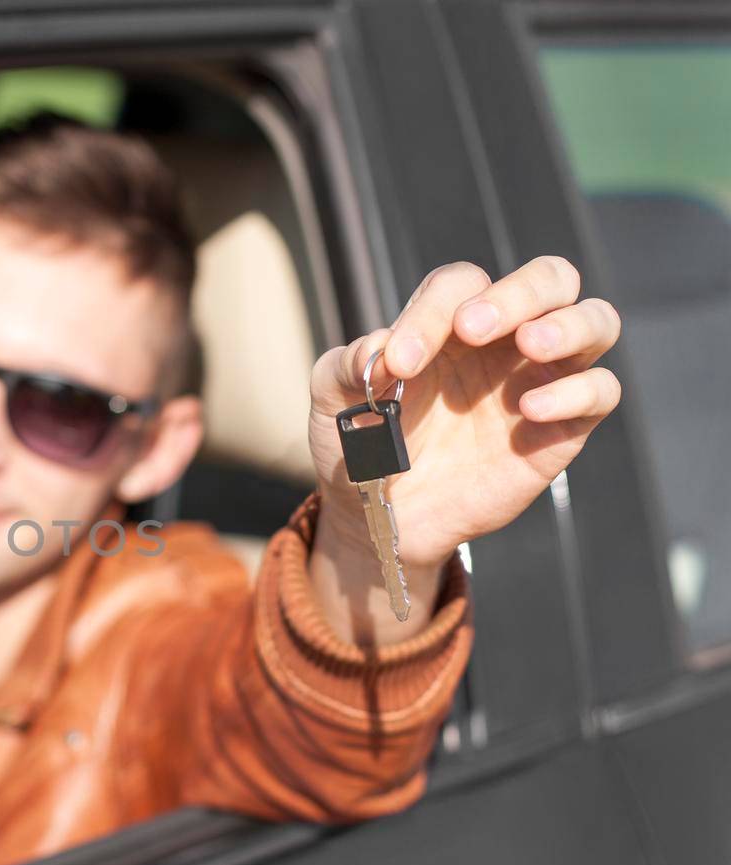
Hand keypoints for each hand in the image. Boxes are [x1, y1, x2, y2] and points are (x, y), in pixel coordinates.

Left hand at [305, 257, 621, 638]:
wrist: (380, 516)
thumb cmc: (361, 444)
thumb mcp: (334, 401)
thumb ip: (345, 365)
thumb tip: (378, 348)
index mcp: (450, 322)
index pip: (460, 286)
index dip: (431, 312)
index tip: (399, 363)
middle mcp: (505, 339)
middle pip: (550, 278)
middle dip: (520, 291)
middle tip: (474, 328)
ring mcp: (540, 379)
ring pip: (595, 322)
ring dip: (568, 324)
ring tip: (530, 345)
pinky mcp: (563, 428)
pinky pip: (601, 392)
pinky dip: (578, 391)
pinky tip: (530, 410)